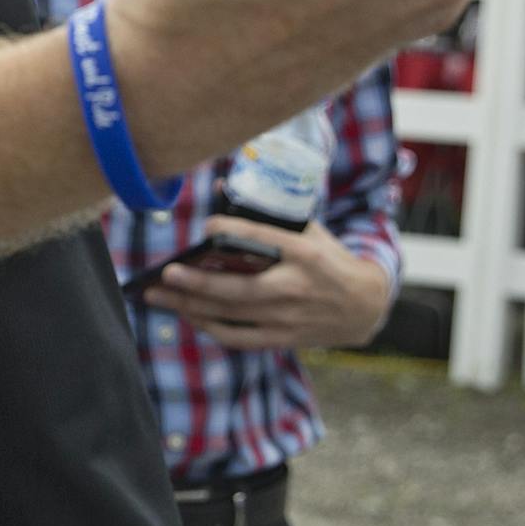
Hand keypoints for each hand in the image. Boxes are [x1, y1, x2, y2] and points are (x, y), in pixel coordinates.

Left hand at [142, 215, 391, 350]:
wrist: (365, 305)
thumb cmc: (329, 262)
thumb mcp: (310, 233)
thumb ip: (270, 217)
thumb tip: (220, 188)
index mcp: (304, 255)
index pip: (266, 239)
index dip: (234, 231)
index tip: (206, 226)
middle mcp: (295, 287)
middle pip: (239, 288)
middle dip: (198, 283)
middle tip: (166, 273)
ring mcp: (288, 317)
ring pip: (232, 315)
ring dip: (190, 307)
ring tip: (158, 296)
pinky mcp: (283, 337)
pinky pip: (239, 337)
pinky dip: (210, 328)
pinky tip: (187, 316)